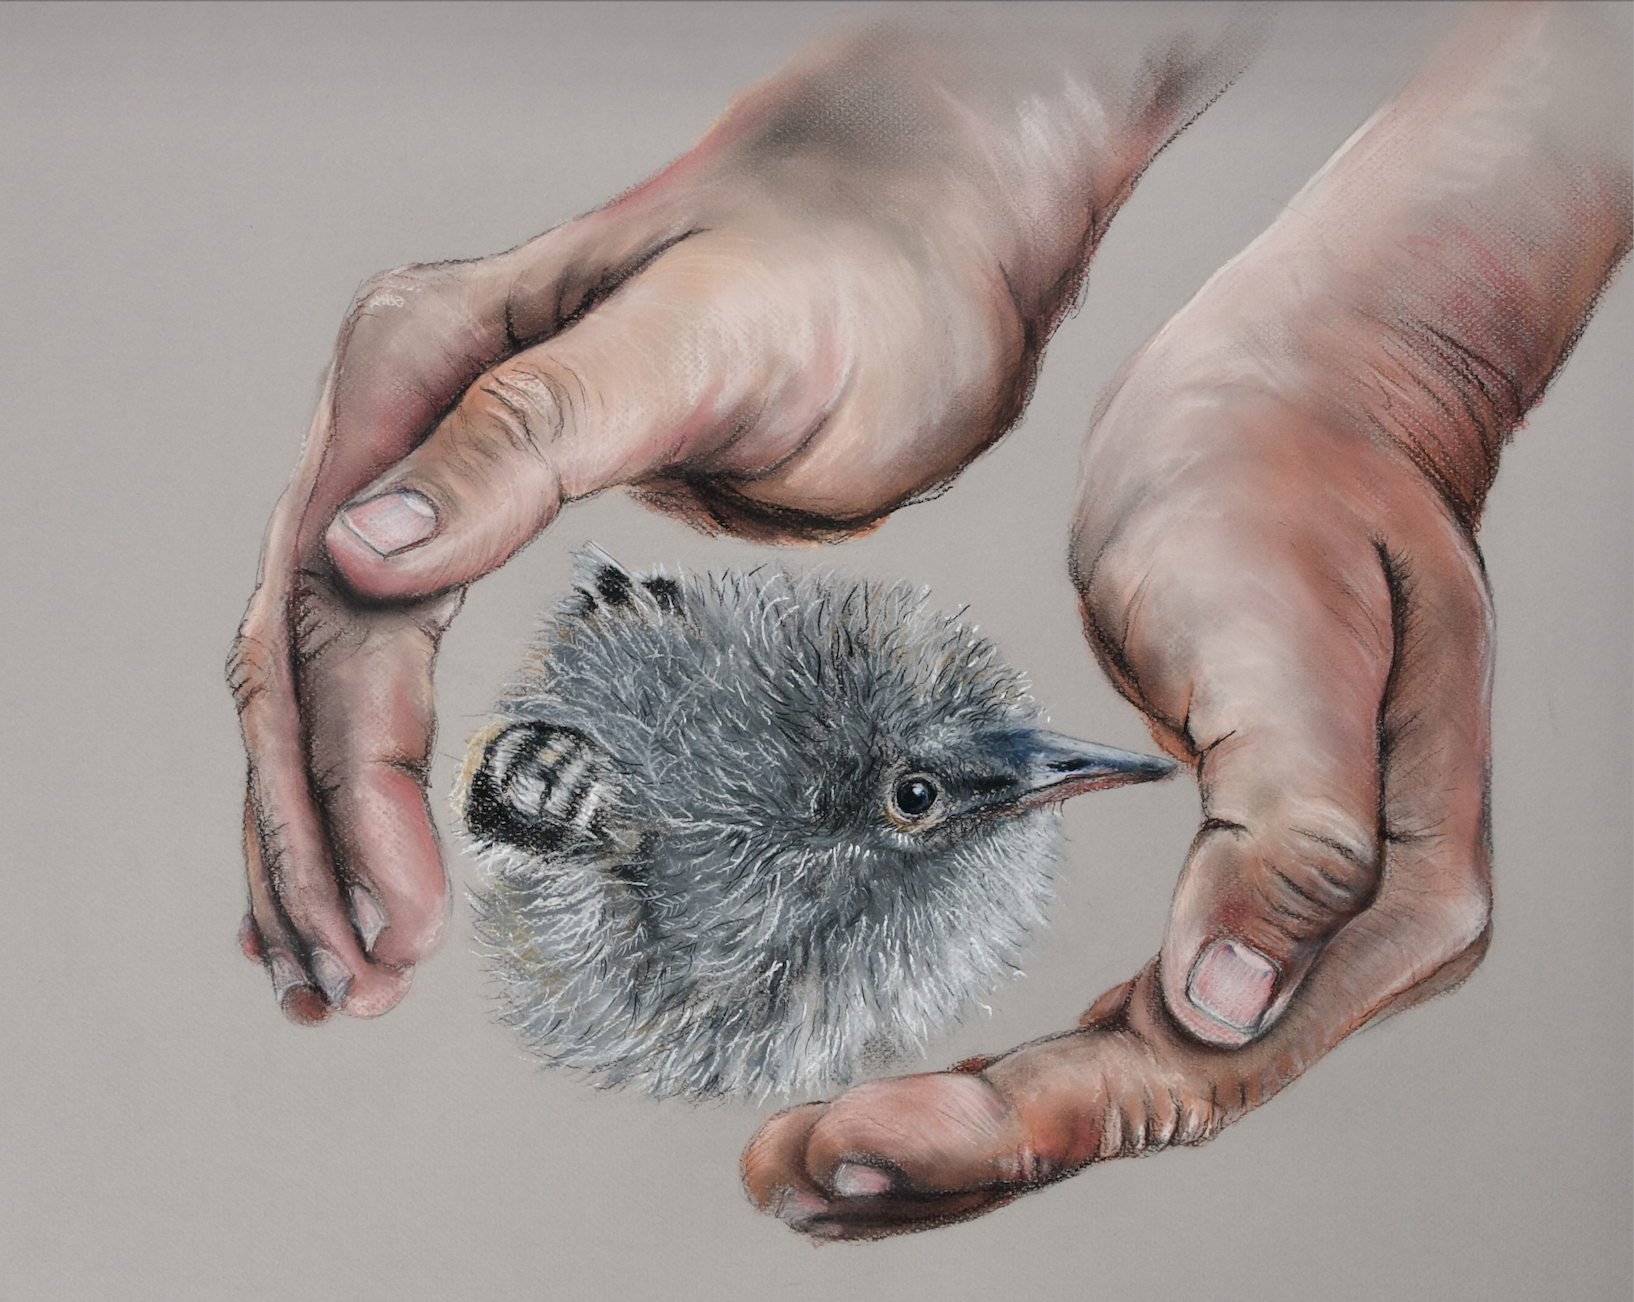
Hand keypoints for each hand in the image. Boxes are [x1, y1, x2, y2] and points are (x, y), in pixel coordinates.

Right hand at [226, 21, 1248, 1020]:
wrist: (905, 248)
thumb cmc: (837, 281)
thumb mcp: (700, 344)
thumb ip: (530, 434)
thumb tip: (355, 557)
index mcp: (422, 360)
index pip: (336, 604)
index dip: (349, 773)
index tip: (396, 911)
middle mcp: (402, 412)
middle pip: (303, 652)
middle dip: (314, 825)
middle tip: (357, 978)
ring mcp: (438, 461)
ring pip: (322, 667)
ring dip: (312, 818)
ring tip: (332, 964)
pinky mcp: (494, 508)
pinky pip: (387, 649)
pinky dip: (362, 765)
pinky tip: (359, 853)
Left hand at [744, 0, 1630, 1238]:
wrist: (1293, 401)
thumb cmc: (1292, 484)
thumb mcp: (1289, 638)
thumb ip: (1292, 828)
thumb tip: (1229, 1007)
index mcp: (1389, 905)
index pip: (1187, 1069)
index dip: (1017, 1118)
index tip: (854, 1128)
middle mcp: (1338, 946)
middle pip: (1134, 1101)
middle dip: (957, 1152)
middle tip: (790, 1173)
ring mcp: (1274, 928)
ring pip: (1108, 1083)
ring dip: (962, 1143)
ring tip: (808, 1173)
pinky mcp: (1206, 895)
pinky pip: (1097, 1022)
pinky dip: (995, 1073)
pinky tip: (904, 1099)